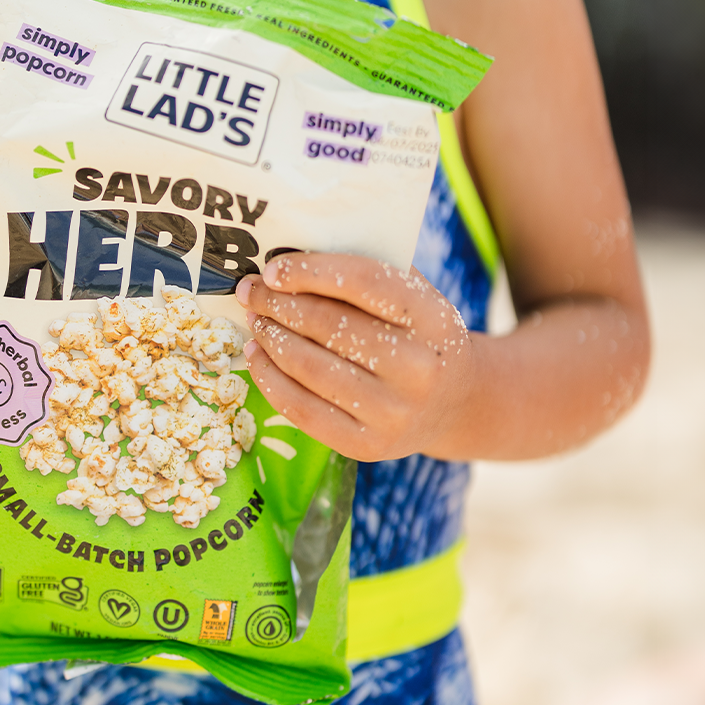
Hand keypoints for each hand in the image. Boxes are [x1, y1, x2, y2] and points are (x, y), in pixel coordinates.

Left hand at [235, 253, 475, 462]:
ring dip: (270, 338)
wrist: (454, 404)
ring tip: (255, 320)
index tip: (272, 269)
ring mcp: (394, 413)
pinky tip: (257, 356)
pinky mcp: (368, 446)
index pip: (364, 282)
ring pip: (309, 367)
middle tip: (250, 291)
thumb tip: (289, 258)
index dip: (310, 271)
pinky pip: (302, 410)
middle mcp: (418, 368)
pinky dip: (269, 379)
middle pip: (329, 325)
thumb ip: (366, 273)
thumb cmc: (419, 335)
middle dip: (278, 304)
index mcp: (434, 318)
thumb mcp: (416, 296)